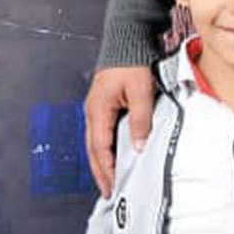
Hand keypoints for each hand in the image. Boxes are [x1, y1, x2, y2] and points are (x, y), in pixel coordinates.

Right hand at [85, 65, 155, 196]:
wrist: (126, 41)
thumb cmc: (131, 62)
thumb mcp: (140, 91)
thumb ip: (140, 119)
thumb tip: (138, 145)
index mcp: (98, 111)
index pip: (100, 148)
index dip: (106, 169)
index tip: (112, 186)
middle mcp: (92, 112)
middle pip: (94, 150)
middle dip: (101, 172)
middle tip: (109, 192)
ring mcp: (95, 109)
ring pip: (96, 143)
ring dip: (102, 163)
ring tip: (110, 180)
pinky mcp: (103, 106)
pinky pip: (101, 133)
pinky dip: (105, 149)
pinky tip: (113, 156)